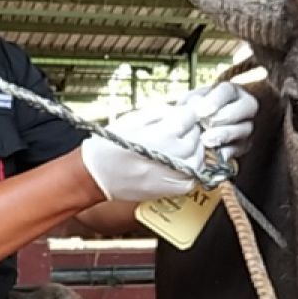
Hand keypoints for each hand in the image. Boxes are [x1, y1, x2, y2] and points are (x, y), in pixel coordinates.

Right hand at [80, 104, 202, 201]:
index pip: (191, 115)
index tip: (178, 114)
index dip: (184, 112)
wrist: (97, 177)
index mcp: (165, 133)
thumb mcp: (132, 118)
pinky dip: (190, 167)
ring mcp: (179, 173)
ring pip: (200, 154)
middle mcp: (176, 154)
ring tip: (171, 148)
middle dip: (187, 130)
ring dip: (190, 148)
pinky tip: (176, 163)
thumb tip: (178, 109)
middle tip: (170, 131)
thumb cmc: (109, 147)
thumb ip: (160, 111)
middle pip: (197, 134)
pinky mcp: (177, 189)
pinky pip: (196, 174)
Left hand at [176, 81, 257, 161]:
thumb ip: (192, 102)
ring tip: (206, 139)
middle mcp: (245, 105)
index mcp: (230, 91)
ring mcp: (247, 125)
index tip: (200, 111)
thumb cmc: (193, 111)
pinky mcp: (245, 144)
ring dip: (224, 134)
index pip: (228, 91)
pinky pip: (241, 147)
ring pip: (245, 128)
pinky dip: (227, 151)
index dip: (215, 101)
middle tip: (205, 124)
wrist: (195, 130)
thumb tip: (195, 105)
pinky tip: (213, 151)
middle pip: (244, 108)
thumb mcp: (189, 102)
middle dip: (223, 117)